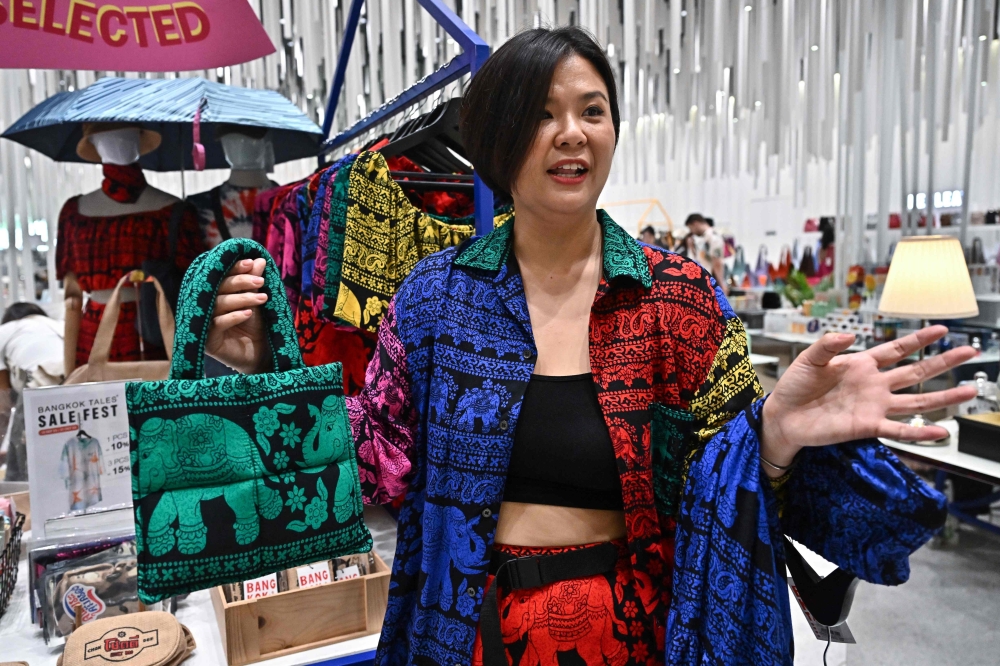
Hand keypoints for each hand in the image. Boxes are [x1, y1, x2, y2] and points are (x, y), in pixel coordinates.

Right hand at [205, 258, 270, 373]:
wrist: (262, 355)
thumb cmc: (257, 327)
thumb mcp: (257, 302)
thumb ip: (254, 282)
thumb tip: (259, 260)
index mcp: (216, 294)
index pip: (221, 276)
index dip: (234, 268)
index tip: (251, 263)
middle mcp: (206, 306)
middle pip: (218, 288)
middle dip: (240, 282)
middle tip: (260, 281)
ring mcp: (204, 323)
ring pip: (218, 304)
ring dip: (241, 298)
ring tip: (261, 298)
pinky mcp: (206, 341)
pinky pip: (217, 324)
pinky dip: (233, 317)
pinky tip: (248, 314)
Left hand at [760, 326, 978, 474]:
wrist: (783, 416)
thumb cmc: (795, 387)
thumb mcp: (809, 359)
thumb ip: (828, 345)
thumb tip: (849, 335)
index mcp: (861, 364)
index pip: (897, 349)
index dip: (918, 339)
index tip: (941, 329)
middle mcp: (874, 385)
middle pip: (916, 372)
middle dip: (943, 362)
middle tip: (970, 352)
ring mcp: (873, 406)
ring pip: (916, 402)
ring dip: (943, 398)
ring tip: (969, 391)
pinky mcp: (867, 426)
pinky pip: (898, 429)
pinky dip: (920, 432)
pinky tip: (941, 431)